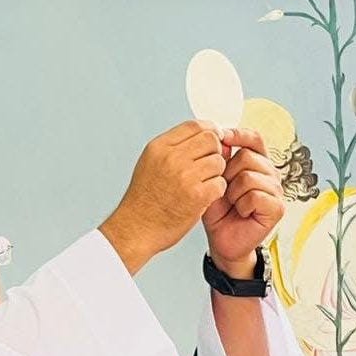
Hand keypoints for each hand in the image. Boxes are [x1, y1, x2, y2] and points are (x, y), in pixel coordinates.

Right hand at [100, 120, 227, 273]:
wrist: (135, 230)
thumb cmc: (144, 200)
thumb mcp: (149, 164)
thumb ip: (173, 149)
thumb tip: (205, 135)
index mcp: (159, 147)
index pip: (194, 125)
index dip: (210, 130)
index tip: (214, 141)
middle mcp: (172, 158)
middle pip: (211, 140)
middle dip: (216, 151)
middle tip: (210, 167)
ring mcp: (185, 176)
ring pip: (219, 162)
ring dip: (217, 173)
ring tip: (204, 184)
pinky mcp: (196, 196)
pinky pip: (220, 183)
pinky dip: (217, 190)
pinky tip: (205, 197)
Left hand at [202, 127, 284, 276]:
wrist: (221, 240)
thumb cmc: (218, 212)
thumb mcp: (213, 181)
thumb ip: (219, 161)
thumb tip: (222, 139)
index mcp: (257, 163)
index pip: (255, 139)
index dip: (238, 135)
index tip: (220, 137)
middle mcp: (270, 174)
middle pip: (247, 156)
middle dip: (228, 174)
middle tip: (224, 191)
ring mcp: (276, 191)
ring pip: (249, 176)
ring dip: (233, 193)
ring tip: (232, 204)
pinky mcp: (277, 208)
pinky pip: (255, 196)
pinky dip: (242, 205)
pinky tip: (241, 212)